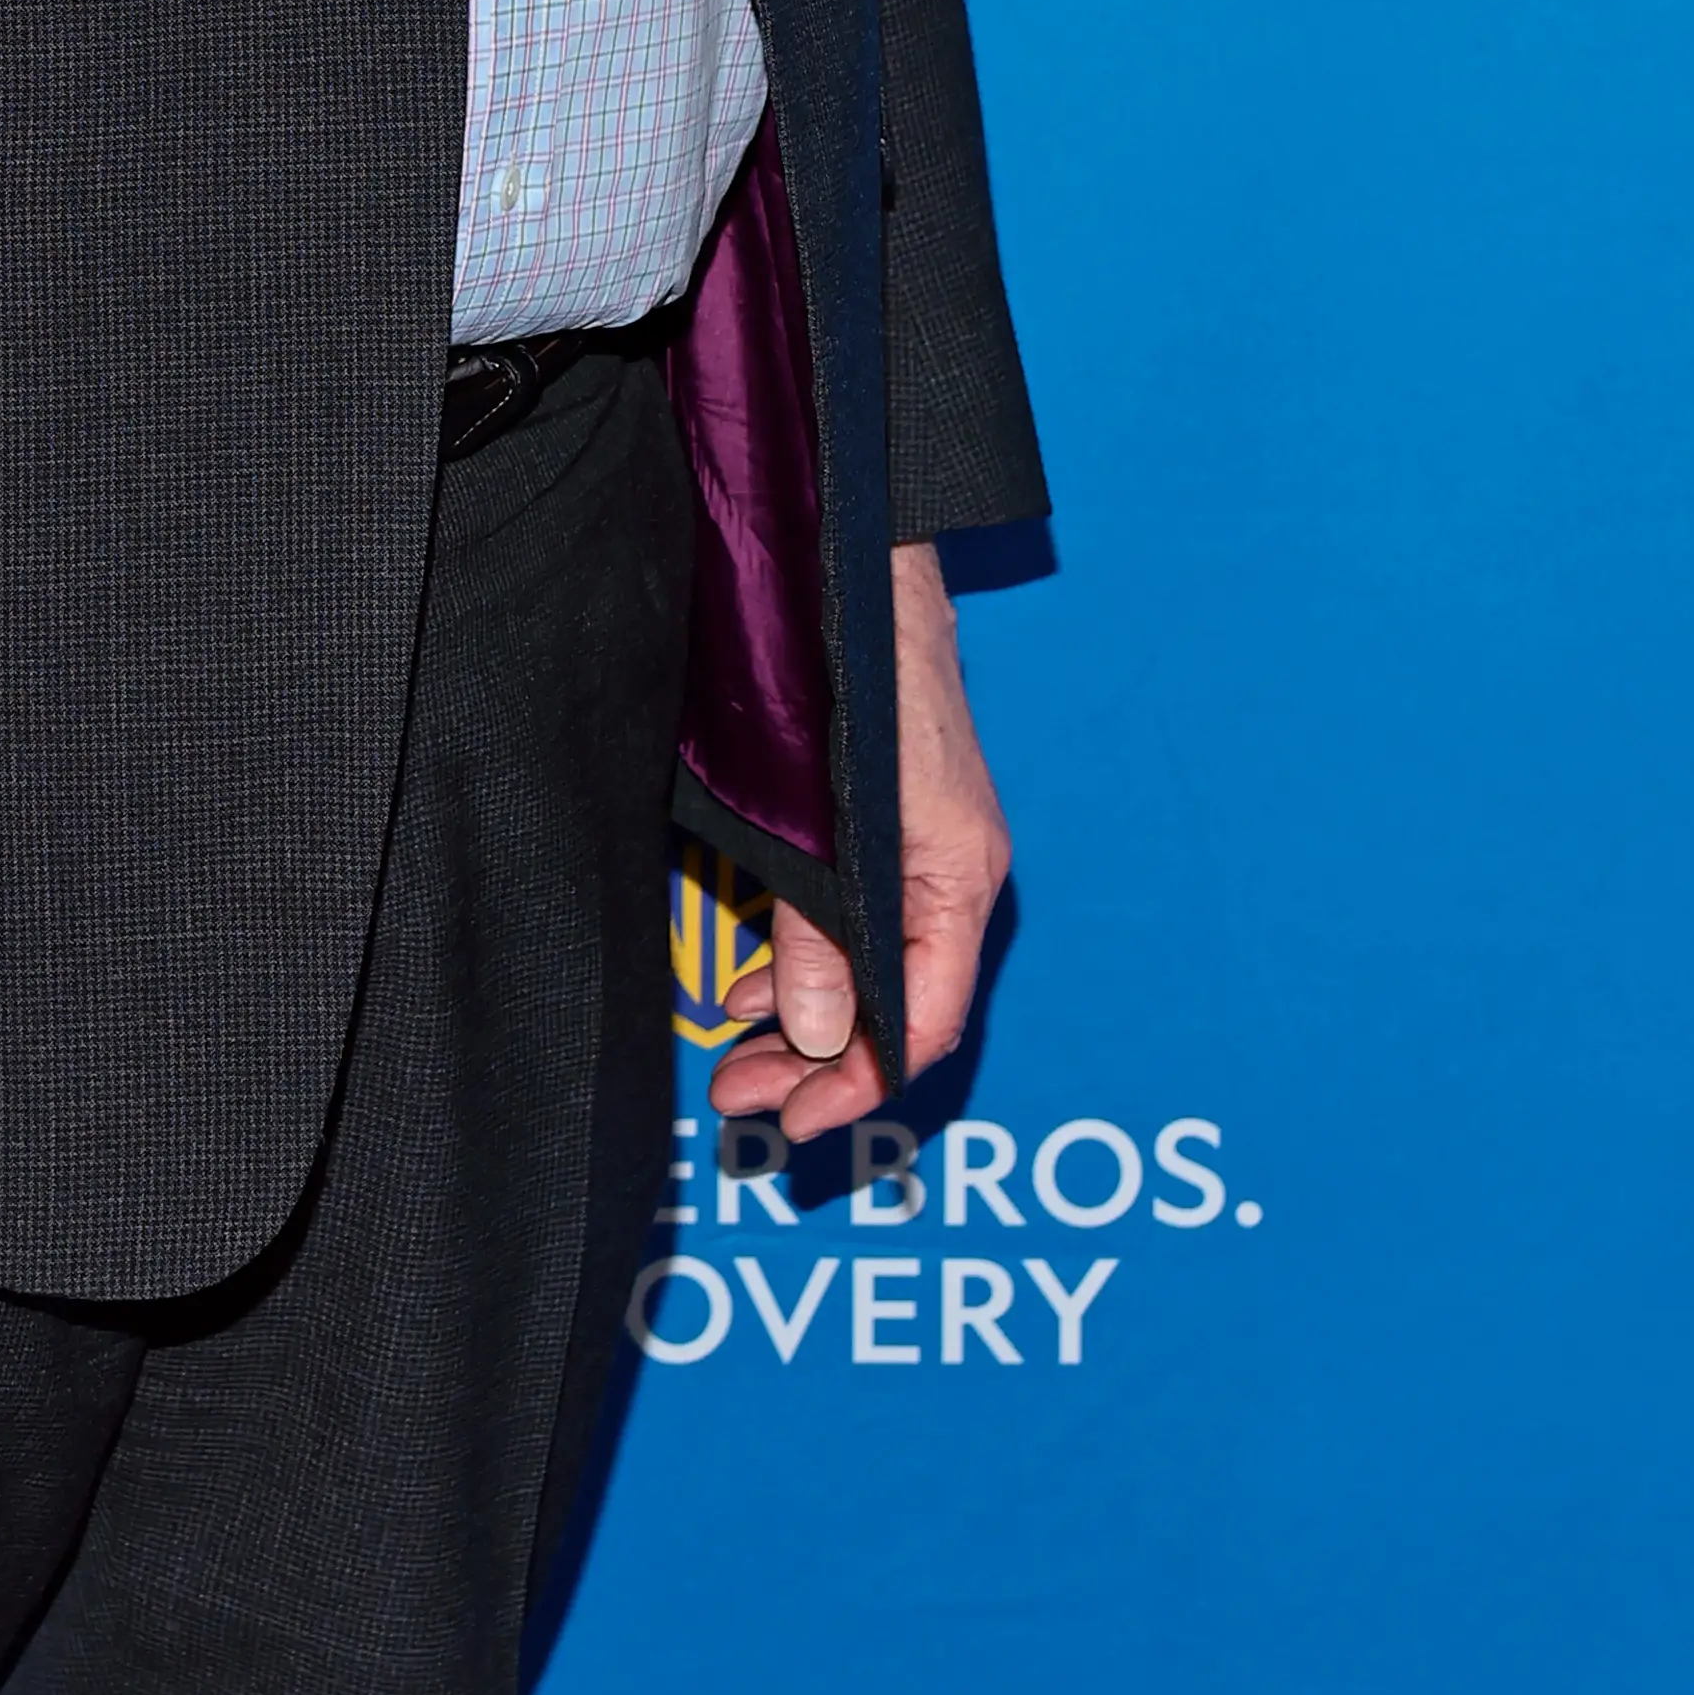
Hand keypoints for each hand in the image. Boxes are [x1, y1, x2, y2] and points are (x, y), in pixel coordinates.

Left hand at [709, 541, 1010, 1142]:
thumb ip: (822, 931)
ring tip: (735, 1052)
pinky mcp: (887, 825)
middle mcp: (951, 875)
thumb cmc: (857, 682)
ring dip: (806, 1022)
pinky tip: (756, 985)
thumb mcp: (830, 825)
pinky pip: (858, 923)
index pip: (921, 1023)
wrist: (863, 572)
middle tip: (736, 1094)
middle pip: (895, 1010)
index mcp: (958, 880)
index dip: (860, 1087)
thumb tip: (818, 1037)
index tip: (791, 1122)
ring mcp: (923, 850)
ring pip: (872, 971)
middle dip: (818, 1066)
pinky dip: (807, 964)